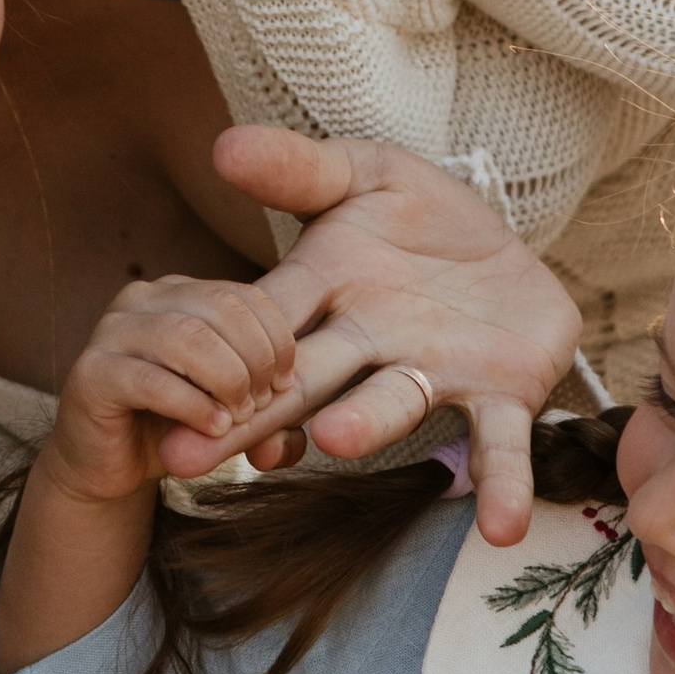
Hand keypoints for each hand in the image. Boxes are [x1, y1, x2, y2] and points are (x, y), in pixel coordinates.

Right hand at [41, 276, 306, 508]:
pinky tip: (213, 429)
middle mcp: (141, 299)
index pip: (242, 296)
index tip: (287, 383)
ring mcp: (110, 332)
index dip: (276, 338)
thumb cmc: (174, 427)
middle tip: (263, 404)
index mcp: (177, 292)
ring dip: (228, 380)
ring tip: (239, 417)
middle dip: (256, 359)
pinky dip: (193, 406)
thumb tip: (294, 393)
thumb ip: (265, 392)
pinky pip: (151, 381)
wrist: (109, 466)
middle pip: (220, 310)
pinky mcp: (90, 374)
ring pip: (186, 337)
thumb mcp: (230, 402)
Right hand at [159, 129, 583, 546]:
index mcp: (327, 292)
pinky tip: (502, 528)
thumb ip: (299, 169)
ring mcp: (430, 372)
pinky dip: (502, 485)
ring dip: (364, 424)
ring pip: (390, 403)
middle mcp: (368, 343)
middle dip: (252, 418)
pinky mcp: (498, 393)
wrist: (507, 250)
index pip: (264, 327)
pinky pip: (500, 443)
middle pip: (302, 384)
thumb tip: (222, 145)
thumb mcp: (363, 175)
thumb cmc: (419, 218)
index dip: (220, 358)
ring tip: (333, 439)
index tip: (168, 402)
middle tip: (189, 460)